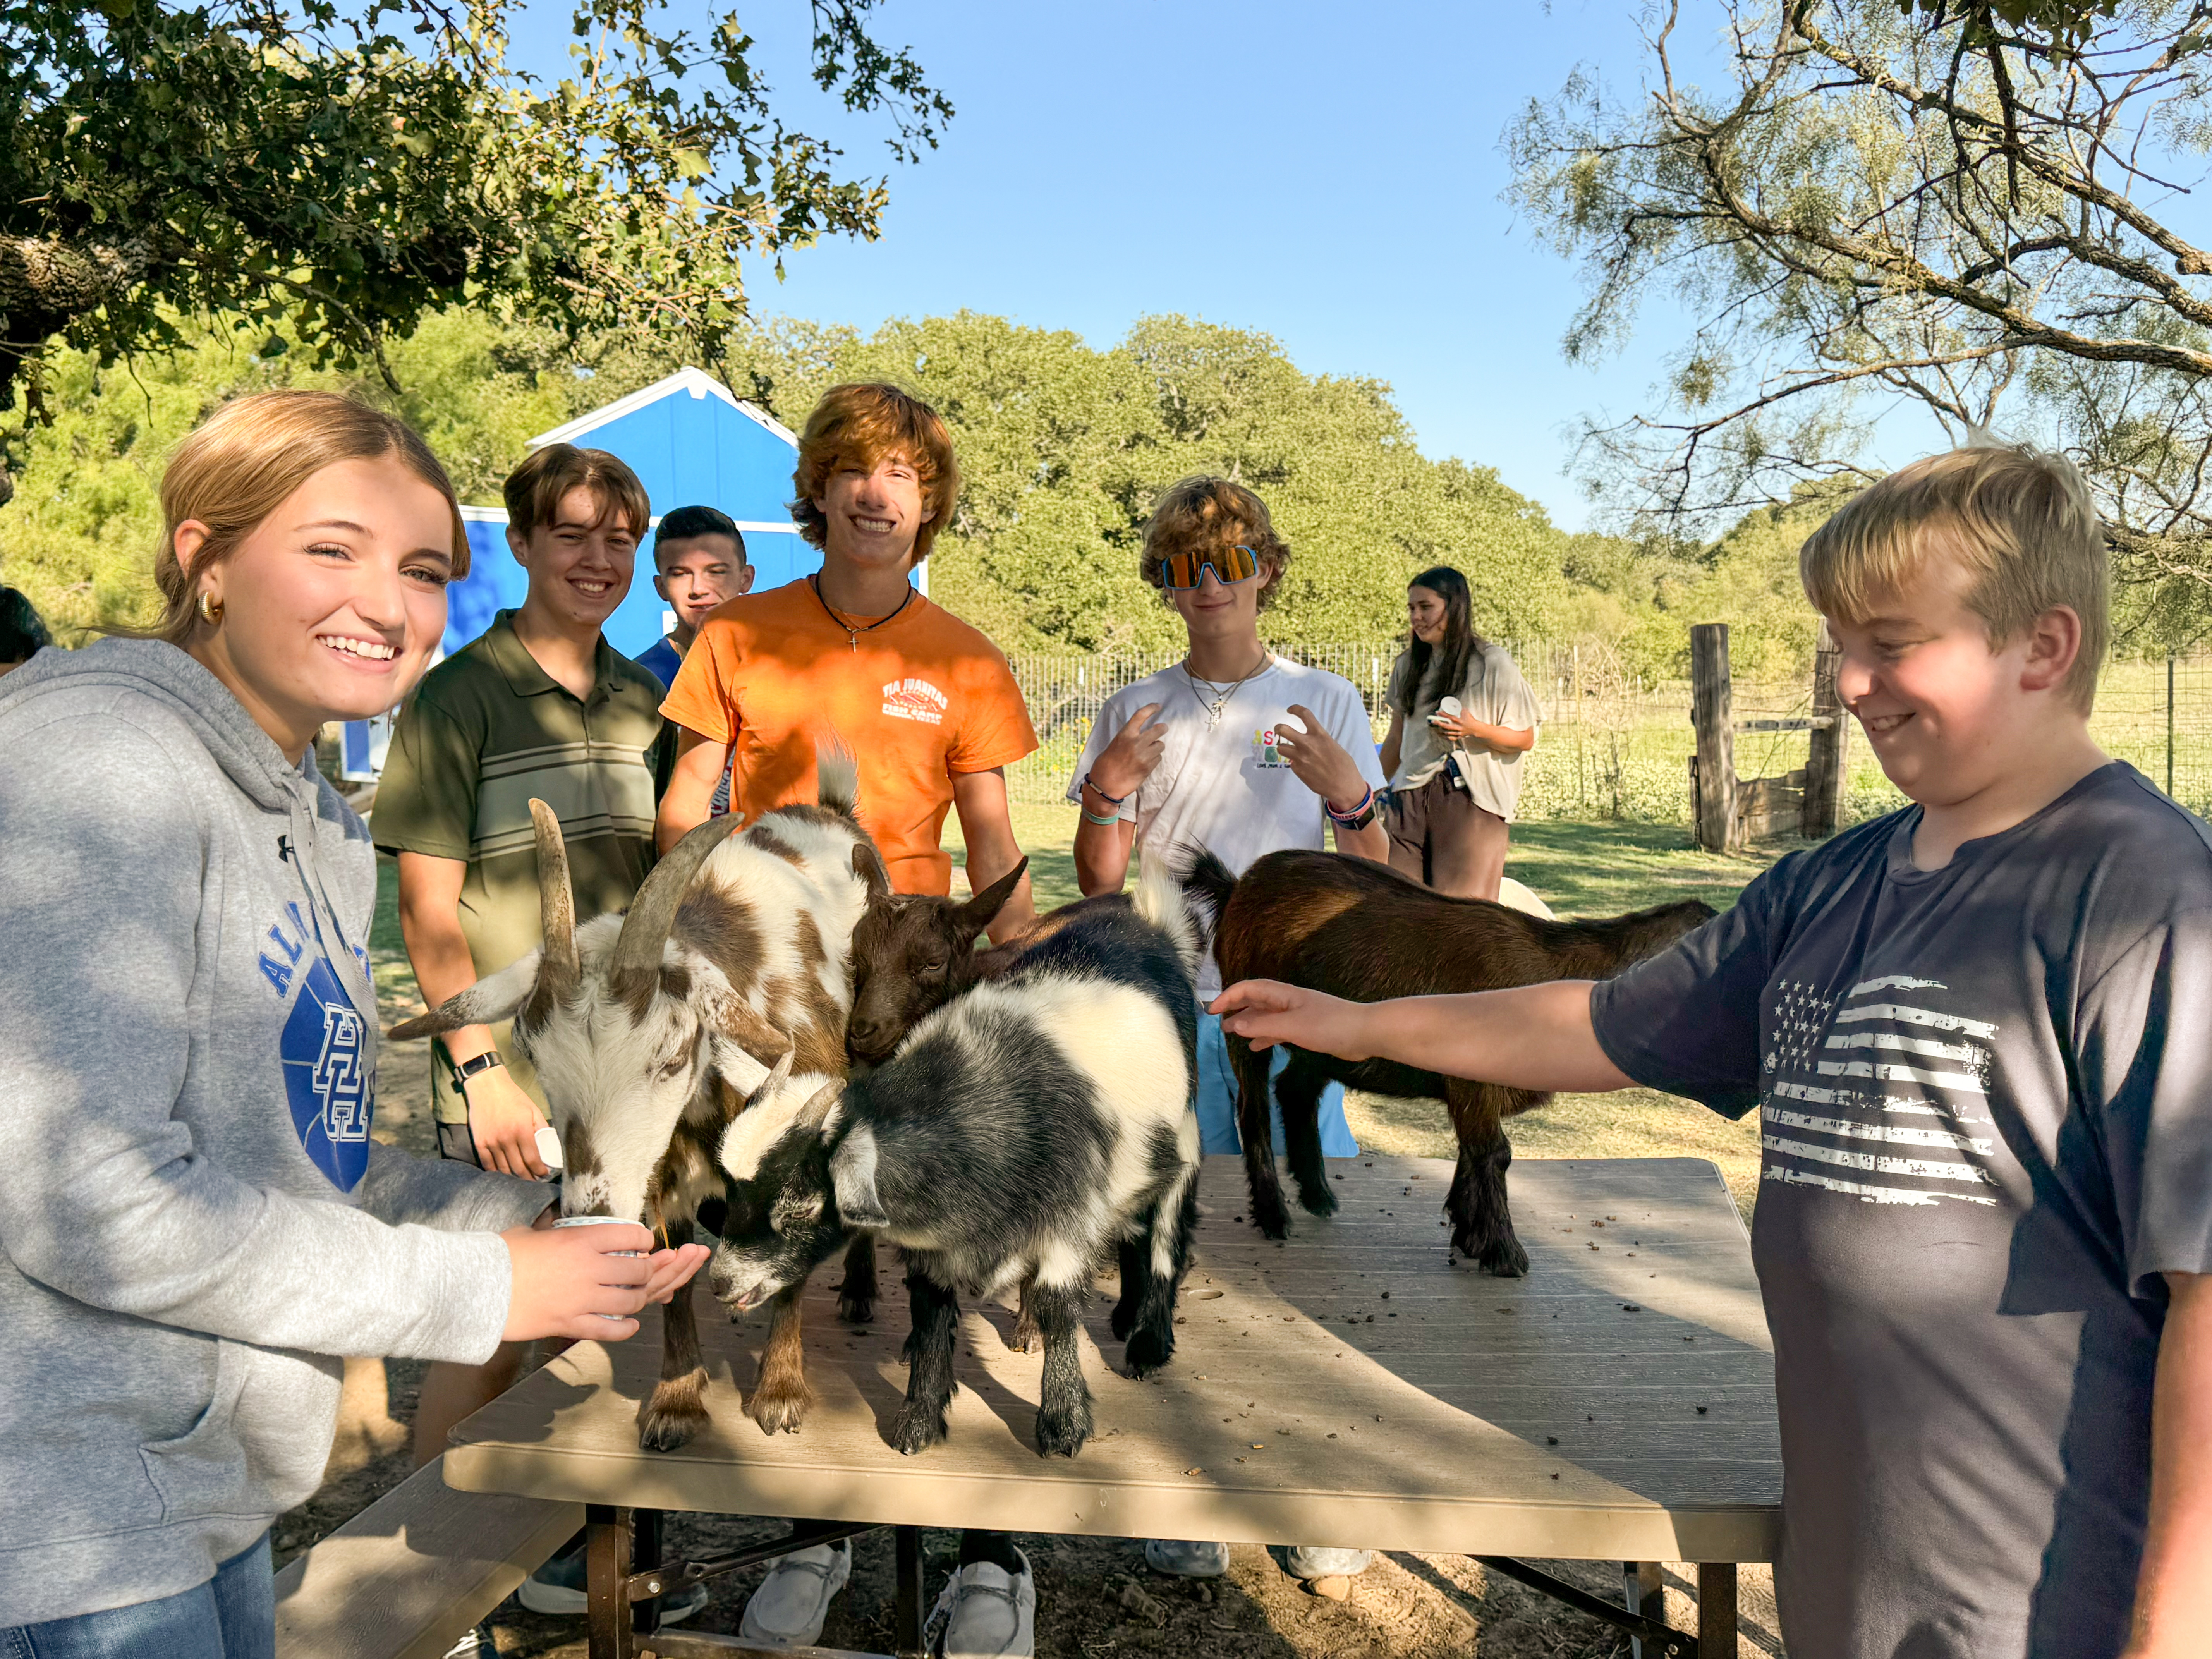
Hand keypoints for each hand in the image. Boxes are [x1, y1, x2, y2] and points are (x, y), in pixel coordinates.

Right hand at [466, 1064, 551, 1178]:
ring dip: (514, 1178)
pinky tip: (504, 1175)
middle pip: (519, 1168)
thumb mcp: (533, 1109)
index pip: (533, 1159)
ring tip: (522, 1181)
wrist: (487, 1087)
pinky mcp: (479, 1143)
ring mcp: (491, 1143)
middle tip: (535, 1182)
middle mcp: (506, 1139)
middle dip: (529, 1178)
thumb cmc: (513, 1097)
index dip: (539, 1171)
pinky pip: (488, 1165)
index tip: (544, 1175)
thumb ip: (541, 1128)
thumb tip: (549, 1147)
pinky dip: (496, 1173)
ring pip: (504, 1169)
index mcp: (522, 1130)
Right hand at [499, 1221, 711, 1342]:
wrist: (476, 1287)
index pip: (631, 1234)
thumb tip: (561, 1229)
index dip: (642, 1238)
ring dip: (641, 1298)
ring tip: (640, 1295)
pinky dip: (625, 1328)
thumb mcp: (534, 1232)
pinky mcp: (570, 1324)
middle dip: (649, 1269)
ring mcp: (581, 1298)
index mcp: (580, 1238)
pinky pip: (610, 1330)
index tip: (642, 1242)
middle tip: (647, 1269)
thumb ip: (556, 1231)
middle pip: (638, 1269)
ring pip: (631, 1300)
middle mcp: (588, 1267)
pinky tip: (631, 1324)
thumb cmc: (500, 1255)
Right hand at [1090, 703, 1166, 800]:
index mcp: (1125, 734)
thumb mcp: (1114, 744)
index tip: (1158, 706)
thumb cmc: (1106, 764)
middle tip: (1163, 728)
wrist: (1104, 785)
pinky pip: (1158, 759)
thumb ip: (1128, 737)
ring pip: (1160, 746)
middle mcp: (1135, 743)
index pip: (1141, 715)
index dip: (1151, 708)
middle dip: (1162, 728)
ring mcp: (1143, 756)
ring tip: (1148, 751)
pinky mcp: (1147, 768)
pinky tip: (1145, 763)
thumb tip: (1142, 734)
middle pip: (1158, 730)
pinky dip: (1154, 759)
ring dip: (1157, 747)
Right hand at [1210, 979, 1378, 1060]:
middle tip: (1216, 1021)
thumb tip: (1233, 1024)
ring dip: (1247, 1023)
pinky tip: (1255, 1046)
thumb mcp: (1291, 1026)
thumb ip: (1262, 1025)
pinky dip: (1264, 1036)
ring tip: (1230, 1034)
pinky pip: (1278, 1029)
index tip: (1212, 1011)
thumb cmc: (1330, 1025)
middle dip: (1235, 1008)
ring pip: (1265, 1016)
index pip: (1249, 989)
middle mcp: (1288, 1002)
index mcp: (1284, 995)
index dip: (1229, 996)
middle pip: (1255, 1000)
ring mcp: (1297, 1015)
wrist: (1364, 1033)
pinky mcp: (1306, 1029)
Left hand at [1273, 704, 1369, 812]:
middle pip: (1283, 730)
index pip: (1304, 714)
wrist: (1343, 785)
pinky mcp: (1298, 770)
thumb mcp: (1333, 746)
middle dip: (1278, 728)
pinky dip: (1295, 763)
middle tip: (1278, 729)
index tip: (1290, 710)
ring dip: (1284, 748)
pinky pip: (1291, 763)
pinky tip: (1305, 767)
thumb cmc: (1344, 765)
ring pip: (1281, 748)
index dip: (1295, 709)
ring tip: (1290, 750)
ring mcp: (1300, 758)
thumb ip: (1320, 740)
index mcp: (1320, 735)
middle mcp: (1307, 744)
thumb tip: (1311, 740)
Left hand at [1428, 708, 1482, 741]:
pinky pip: (1450, 738)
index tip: (1437, 712)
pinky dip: (1444, 737)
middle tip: (1433, 721)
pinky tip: (1439, 735)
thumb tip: (1455, 704)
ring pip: (1447, 733)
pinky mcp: (1458, 737)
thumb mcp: (1466, 713)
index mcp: (1461, 721)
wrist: (1475, 729)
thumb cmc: (1471, 720)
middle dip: (1439, 724)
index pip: (1450, 717)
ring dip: (1440, 730)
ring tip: (1434, 728)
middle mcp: (1459, 727)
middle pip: (1447, 726)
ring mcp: (1458, 733)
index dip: (1443, 714)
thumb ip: (1461, 709)